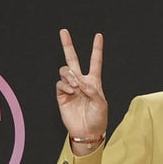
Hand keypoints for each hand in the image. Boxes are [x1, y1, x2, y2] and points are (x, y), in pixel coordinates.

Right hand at [56, 29, 106, 146]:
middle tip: (63, 31)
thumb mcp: (102, 104)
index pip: (95, 62)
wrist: (87, 132)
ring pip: (65, 71)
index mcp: (94, 82)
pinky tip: (70, 91)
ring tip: (75, 86)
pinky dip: (65, 85)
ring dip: (69, 75)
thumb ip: (93, 91)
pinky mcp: (61, 95)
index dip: (96, 49)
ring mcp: (70, 87)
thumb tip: (80, 82)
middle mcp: (81, 82)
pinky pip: (60, 83)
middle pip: (73, 59)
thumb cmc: (98, 119)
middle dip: (67, 45)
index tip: (98, 36)